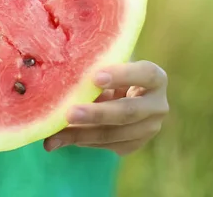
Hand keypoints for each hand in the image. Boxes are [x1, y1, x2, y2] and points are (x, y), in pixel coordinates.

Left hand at [44, 60, 168, 155]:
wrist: (121, 94)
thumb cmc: (110, 71)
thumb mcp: (108, 66)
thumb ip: (95, 68)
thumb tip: (64, 74)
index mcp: (155, 78)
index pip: (145, 74)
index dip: (122, 75)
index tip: (95, 77)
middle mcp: (157, 105)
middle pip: (128, 112)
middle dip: (97, 114)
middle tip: (70, 113)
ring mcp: (149, 128)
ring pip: (114, 134)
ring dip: (82, 134)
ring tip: (55, 135)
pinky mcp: (135, 144)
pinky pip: (107, 145)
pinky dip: (82, 141)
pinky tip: (61, 139)